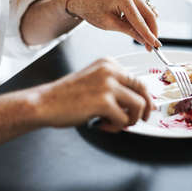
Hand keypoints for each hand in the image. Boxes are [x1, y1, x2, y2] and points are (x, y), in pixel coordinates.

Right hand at [34, 57, 154, 131]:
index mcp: (109, 64)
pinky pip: (124, 119)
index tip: (147, 108)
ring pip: (138, 105)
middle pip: (143, 89)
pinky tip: (101, 124)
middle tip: (141, 119)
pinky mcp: (104, 101)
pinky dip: (116, 127)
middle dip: (145, 108)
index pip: (138, 80)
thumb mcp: (95, 82)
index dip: (146, 97)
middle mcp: (110, 71)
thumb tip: (139, 101)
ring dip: (129, 120)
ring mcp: (108, 85)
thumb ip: (115, 88)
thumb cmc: (67, 97)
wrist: (44, 103)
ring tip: (114, 123)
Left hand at [66, 0, 160, 50]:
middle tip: (150, 46)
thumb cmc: (92, 10)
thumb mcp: (110, 24)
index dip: (149, 35)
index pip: (141, 21)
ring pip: (148, 14)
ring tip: (137, 36)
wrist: (83, 0)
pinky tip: (133, 27)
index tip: (155, 46)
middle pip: (150, 16)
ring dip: (147, 27)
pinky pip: (143, 11)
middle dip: (151, 32)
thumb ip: (129, 31)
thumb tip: (144, 40)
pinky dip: (142, 21)